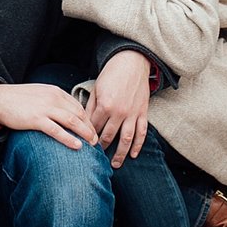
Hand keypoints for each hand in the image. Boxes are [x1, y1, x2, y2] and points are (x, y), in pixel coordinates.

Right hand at [0, 81, 100, 151]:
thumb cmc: (19, 98)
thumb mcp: (40, 94)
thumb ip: (54, 101)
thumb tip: (66, 112)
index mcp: (56, 92)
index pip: (78, 106)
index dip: (88, 119)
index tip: (93, 129)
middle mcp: (54, 99)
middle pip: (79, 114)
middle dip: (90, 127)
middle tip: (97, 140)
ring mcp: (45, 109)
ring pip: (72, 121)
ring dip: (85, 133)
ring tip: (92, 144)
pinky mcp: (36, 119)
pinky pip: (57, 131)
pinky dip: (69, 139)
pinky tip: (77, 146)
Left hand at [88, 49, 151, 167]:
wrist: (132, 62)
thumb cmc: (111, 74)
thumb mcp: (96, 89)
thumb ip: (90, 107)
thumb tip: (82, 124)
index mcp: (105, 105)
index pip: (94, 128)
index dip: (88, 138)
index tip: (84, 147)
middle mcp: (119, 112)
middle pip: (108, 137)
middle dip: (102, 149)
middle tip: (96, 159)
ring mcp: (133, 113)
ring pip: (126, 139)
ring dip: (120, 154)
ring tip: (115, 164)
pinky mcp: (143, 112)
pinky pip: (142, 132)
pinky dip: (138, 145)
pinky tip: (134, 155)